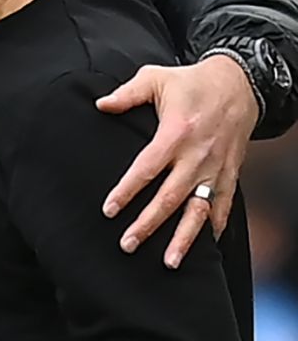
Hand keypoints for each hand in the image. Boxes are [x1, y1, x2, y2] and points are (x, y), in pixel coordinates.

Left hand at [95, 55, 257, 267]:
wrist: (240, 83)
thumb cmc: (191, 82)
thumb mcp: (156, 78)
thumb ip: (127, 94)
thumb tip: (99, 104)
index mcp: (176, 133)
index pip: (146, 169)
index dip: (127, 191)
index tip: (109, 210)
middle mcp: (197, 156)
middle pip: (169, 197)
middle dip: (148, 224)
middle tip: (127, 244)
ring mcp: (216, 168)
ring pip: (199, 210)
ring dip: (184, 238)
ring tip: (168, 262)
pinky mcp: (230, 173)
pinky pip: (223, 206)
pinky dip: (215, 228)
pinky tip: (203, 248)